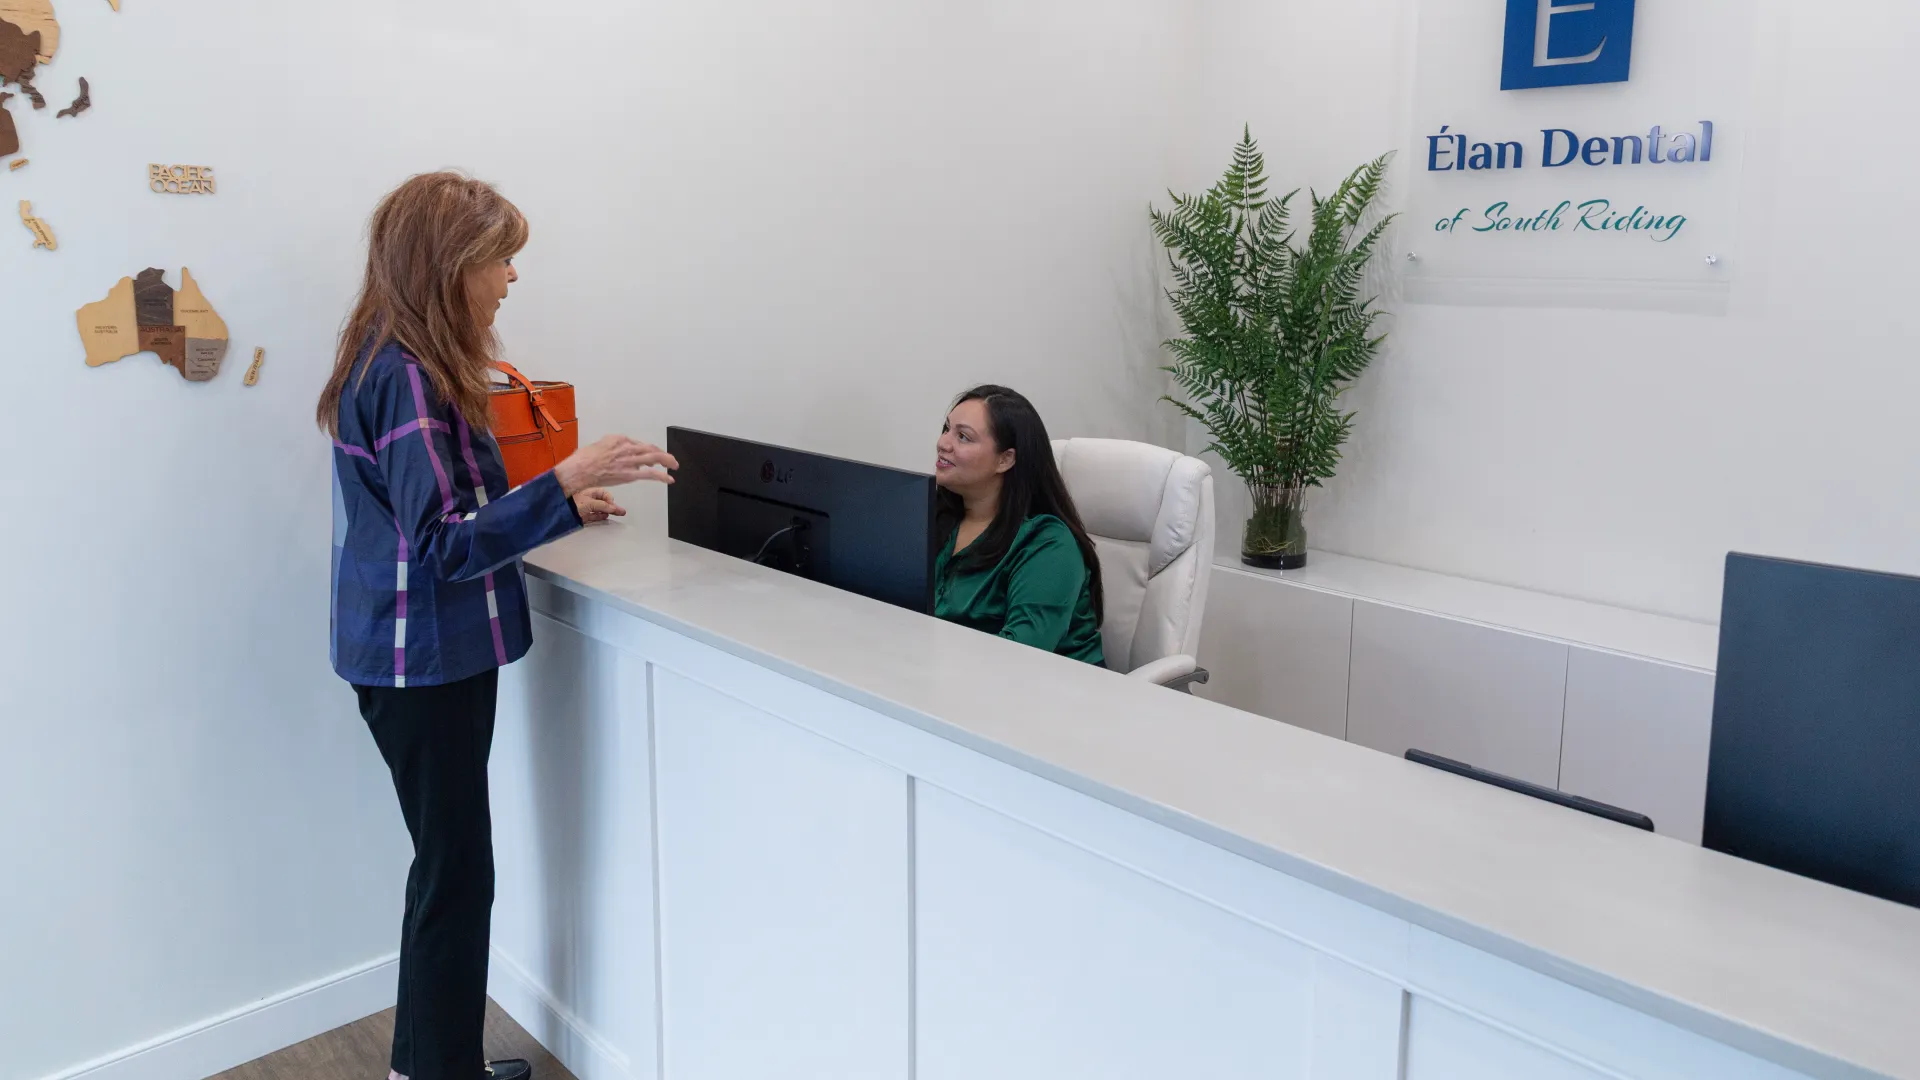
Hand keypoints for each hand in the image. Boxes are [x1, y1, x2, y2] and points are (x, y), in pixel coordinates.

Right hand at [554, 435, 677, 495]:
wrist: (579, 470)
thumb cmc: (584, 460)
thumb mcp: (599, 446)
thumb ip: (612, 449)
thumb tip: (618, 455)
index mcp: (619, 439)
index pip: (639, 444)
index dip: (647, 451)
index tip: (651, 457)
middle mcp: (627, 447)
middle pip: (650, 449)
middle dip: (662, 454)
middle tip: (670, 459)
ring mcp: (629, 460)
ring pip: (654, 458)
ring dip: (667, 461)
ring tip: (674, 465)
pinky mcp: (629, 474)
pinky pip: (650, 474)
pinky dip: (662, 476)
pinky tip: (669, 479)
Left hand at [573, 488, 625, 524]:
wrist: (559, 511)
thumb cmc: (570, 502)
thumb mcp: (590, 503)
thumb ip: (603, 506)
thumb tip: (613, 508)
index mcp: (589, 491)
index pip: (604, 494)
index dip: (609, 499)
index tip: (612, 506)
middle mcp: (588, 498)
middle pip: (603, 502)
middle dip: (612, 506)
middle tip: (621, 511)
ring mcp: (586, 506)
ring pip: (600, 509)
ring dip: (607, 512)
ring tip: (615, 514)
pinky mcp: (583, 515)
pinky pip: (594, 515)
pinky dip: (600, 516)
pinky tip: (605, 517)